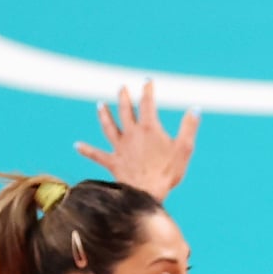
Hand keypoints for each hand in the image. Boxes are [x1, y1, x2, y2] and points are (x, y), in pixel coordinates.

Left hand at [75, 82, 199, 199]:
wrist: (147, 192)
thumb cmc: (168, 171)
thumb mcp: (184, 148)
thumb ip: (189, 127)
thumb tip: (195, 108)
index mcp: (149, 129)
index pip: (147, 104)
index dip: (147, 91)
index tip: (147, 82)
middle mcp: (131, 134)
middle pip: (125, 111)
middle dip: (124, 98)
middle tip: (122, 88)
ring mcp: (120, 147)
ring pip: (109, 127)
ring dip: (104, 115)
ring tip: (100, 104)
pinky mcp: (113, 162)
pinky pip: (97, 155)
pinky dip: (86, 150)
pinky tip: (77, 145)